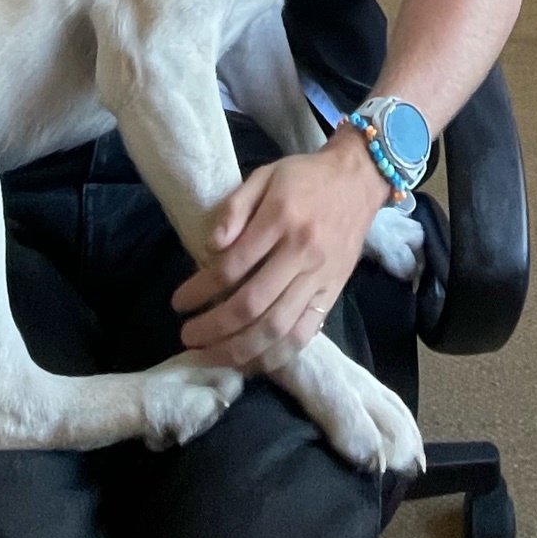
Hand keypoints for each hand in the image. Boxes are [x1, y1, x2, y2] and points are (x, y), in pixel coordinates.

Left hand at [171, 129, 388, 372]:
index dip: (201, 289)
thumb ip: (234, 207)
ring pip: (278, 328)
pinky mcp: (334, 294)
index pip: (233, 266)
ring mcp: (321, 279)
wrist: (357, 182)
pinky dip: (277, 355)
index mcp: (280, 220)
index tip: (179, 302)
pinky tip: (252, 362)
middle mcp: (302, 254)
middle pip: (253, 304)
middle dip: (215, 327)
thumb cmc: (303, 178)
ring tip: (211, 357)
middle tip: (187, 336)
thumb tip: (210, 246)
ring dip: (241, 349)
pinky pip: (305, 334)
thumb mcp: (264, 176)